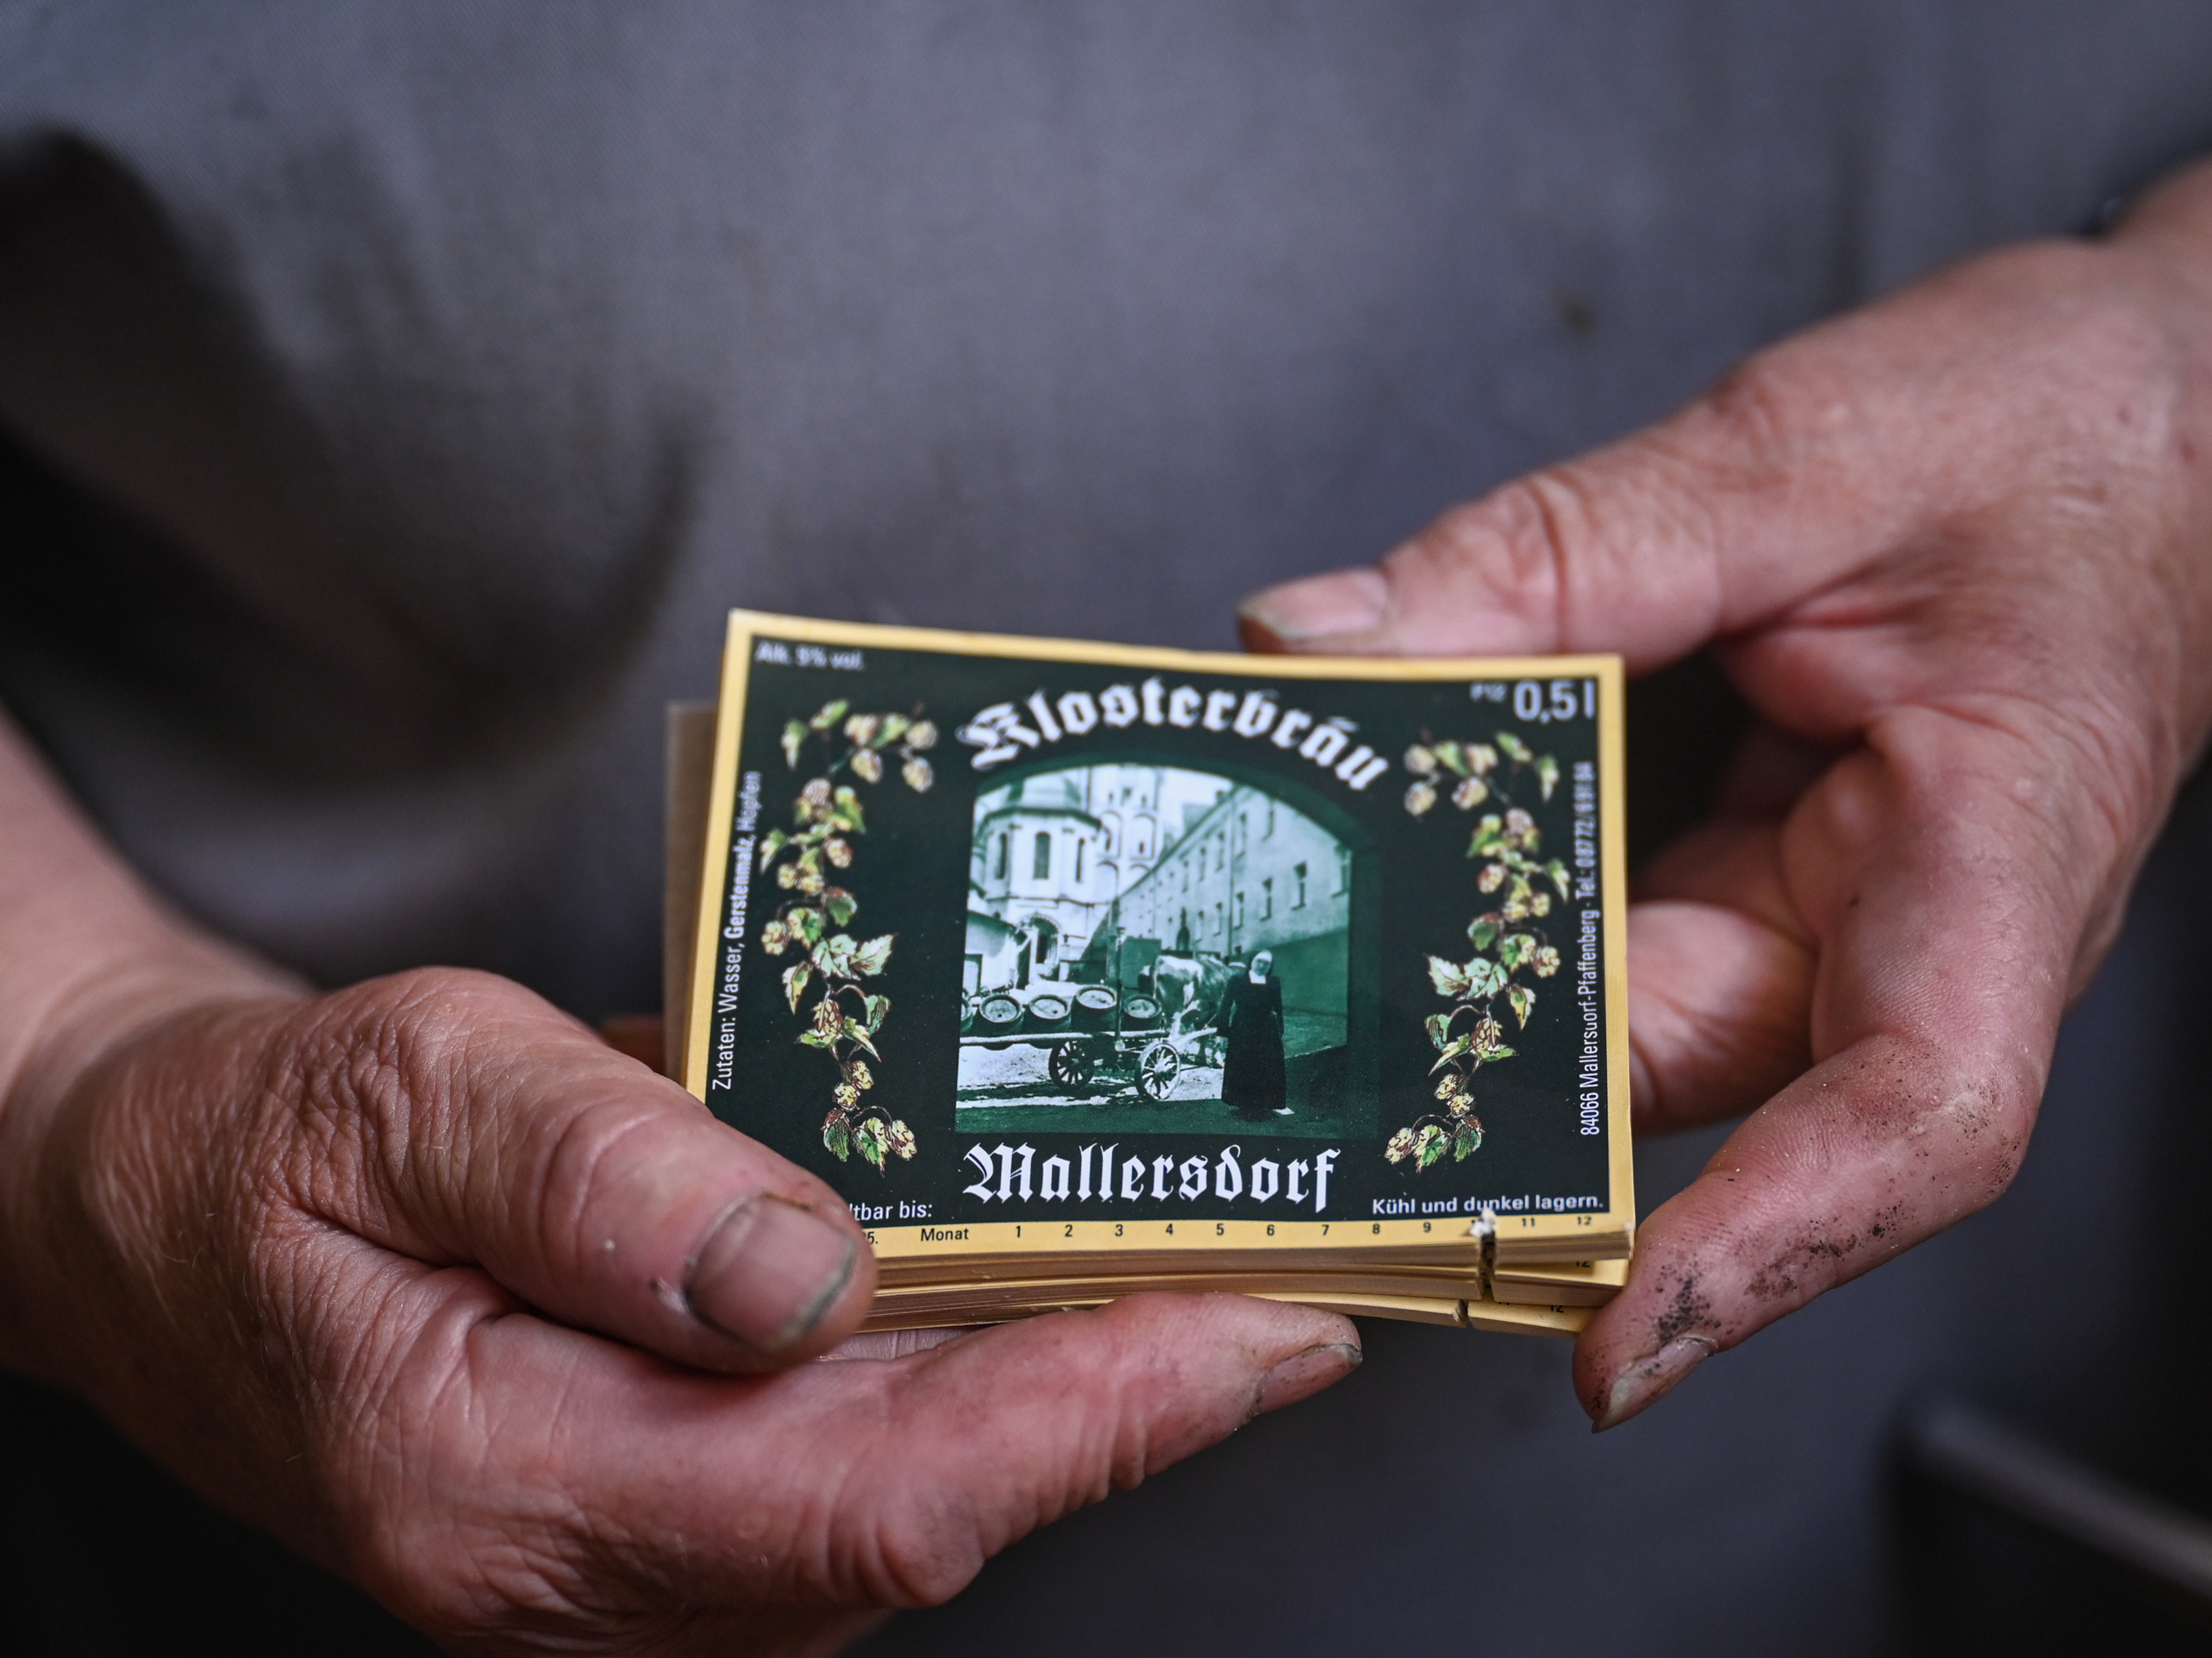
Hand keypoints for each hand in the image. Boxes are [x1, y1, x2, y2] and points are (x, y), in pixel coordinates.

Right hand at [0, 730, 1358, 1653]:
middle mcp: (602, 1565)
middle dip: (1145, 1394)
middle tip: (1319, 1265)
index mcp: (514, 1495)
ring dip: (1094, 1381)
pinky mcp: (674, 1491)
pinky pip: (874, 1450)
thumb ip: (585, 1177)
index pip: (872, 1494)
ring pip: (925, 1489)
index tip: (1265, 1325)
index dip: (1090, 1414)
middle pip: (937, 1508)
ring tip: (1244, 1257)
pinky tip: (1077, 1273)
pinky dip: (1000, 1368)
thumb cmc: (255, 1151)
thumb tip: (801, 1264)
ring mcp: (646, 1546)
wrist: (160, 1208)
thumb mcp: (388, 1098)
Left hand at [1240, 161, 2211, 1428]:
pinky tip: (1373, 846)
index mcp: (1995, 866)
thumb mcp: (1797, 461)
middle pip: (1691, 1077)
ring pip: (1616, 1002)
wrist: (2157, 399)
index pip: (1914, 1119)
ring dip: (1461, 985)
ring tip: (1293, 957)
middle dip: (1493, 1100)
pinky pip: (1604, 918)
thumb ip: (1556, 550)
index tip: (1612, 1343)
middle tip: (1299, 1107)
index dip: (1763, 1250)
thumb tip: (1321, 636)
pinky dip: (1489, 892)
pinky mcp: (1757, 862)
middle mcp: (1903, 928)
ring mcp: (1823, 905)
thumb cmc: (2067, 433)